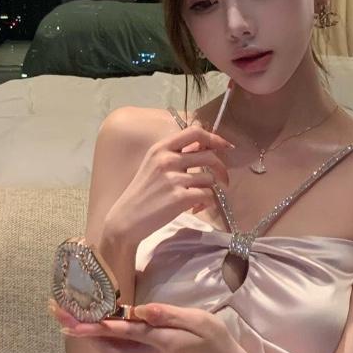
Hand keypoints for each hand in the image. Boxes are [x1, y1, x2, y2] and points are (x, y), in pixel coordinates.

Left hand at [51, 299, 233, 352]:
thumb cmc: (215, 342)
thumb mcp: (200, 323)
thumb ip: (170, 316)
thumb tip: (141, 310)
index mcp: (159, 340)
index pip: (122, 331)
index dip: (97, 323)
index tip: (74, 316)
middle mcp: (147, 350)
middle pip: (106, 342)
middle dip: (80, 328)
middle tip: (56, 311)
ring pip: (108, 346)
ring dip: (86, 332)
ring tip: (66, 316)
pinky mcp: (147, 352)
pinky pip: (117, 346)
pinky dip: (101, 334)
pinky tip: (93, 323)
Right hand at [108, 122, 234, 243]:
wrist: (126, 219)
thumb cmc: (142, 193)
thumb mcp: (153, 165)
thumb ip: (176, 154)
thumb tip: (204, 146)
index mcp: (160, 148)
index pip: (195, 132)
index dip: (214, 138)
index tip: (225, 146)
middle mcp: (167, 160)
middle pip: (209, 156)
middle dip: (221, 169)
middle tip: (223, 179)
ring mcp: (174, 179)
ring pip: (210, 179)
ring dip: (210, 189)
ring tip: (199, 198)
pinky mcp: (180, 198)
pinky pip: (207, 195)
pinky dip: (206, 203)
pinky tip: (195, 208)